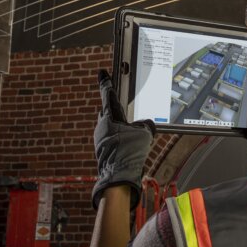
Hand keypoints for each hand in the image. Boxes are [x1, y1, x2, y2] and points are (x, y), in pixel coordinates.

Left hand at [92, 69, 154, 208]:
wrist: (118, 175)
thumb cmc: (130, 151)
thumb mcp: (145, 133)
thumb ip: (146, 124)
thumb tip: (145, 125)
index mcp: (110, 115)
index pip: (107, 93)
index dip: (105, 81)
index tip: (102, 72)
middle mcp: (102, 124)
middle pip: (108, 109)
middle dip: (116, 108)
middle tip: (125, 106)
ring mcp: (100, 137)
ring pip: (109, 124)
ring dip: (118, 125)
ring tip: (132, 132)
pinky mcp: (101, 148)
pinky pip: (110, 136)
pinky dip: (118, 136)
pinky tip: (128, 143)